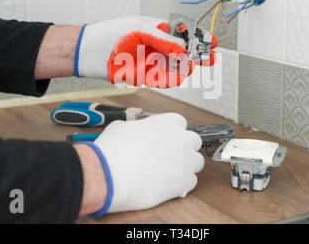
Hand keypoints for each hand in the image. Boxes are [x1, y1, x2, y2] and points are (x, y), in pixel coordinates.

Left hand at [74, 16, 216, 87]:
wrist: (91, 53)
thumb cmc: (112, 34)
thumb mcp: (140, 30)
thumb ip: (164, 40)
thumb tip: (184, 48)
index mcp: (160, 30)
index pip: (185, 34)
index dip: (200, 38)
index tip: (212, 43)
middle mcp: (160, 47)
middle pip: (186, 53)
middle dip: (198, 56)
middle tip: (208, 58)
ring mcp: (155, 62)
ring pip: (178, 68)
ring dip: (185, 69)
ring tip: (186, 66)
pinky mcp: (148, 77)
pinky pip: (165, 80)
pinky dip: (171, 79)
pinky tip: (173, 76)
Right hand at [81, 113, 204, 214]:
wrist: (110, 175)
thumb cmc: (112, 150)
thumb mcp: (121, 127)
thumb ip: (136, 128)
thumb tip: (134, 133)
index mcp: (166, 122)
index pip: (180, 122)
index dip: (171, 132)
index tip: (164, 139)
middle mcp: (180, 139)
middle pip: (194, 141)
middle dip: (184, 147)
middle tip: (168, 156)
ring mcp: (185, 161)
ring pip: (197, 162)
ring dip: (186, 166)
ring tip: (169, 173)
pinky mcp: (184, 183)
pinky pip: (191, 182)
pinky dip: (182, 185)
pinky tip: (167, 186)